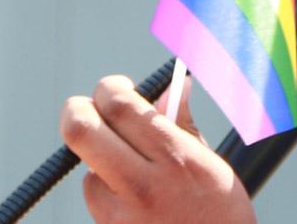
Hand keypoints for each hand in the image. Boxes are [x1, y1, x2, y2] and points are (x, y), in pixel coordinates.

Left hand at [60, 74, 256, 223]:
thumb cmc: (219, 215)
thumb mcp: (211, 165)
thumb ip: (183, 124)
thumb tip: (177, 86)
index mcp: (176, 159)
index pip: (120, 106)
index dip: (110, 88)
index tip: (116, 88)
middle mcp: (143, 185)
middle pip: (80, 130)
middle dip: (77, 110)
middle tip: (88, 108)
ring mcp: (120, 213)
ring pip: (87, 165)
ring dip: (100, 157)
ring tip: (133, 170)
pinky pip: (94, 194)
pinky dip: (106, 187)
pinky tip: (135, 199)